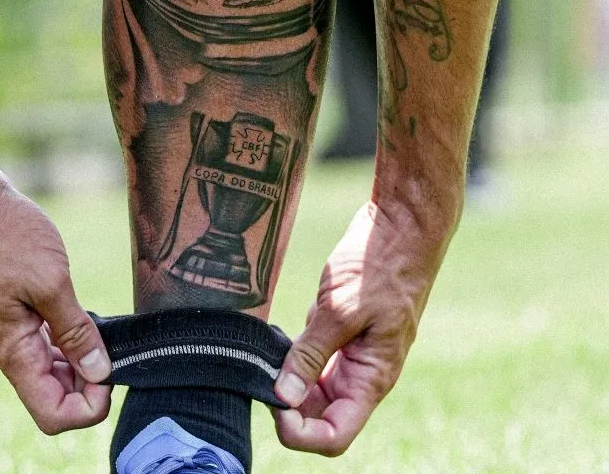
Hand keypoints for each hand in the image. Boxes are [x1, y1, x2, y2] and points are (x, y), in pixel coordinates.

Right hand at [0, 169, 111, 433]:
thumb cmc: (4, 235)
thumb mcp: (51, 281)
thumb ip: (75, 330)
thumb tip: (99, 371)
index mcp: (11, 350)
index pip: (51, 413)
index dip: (88, 408)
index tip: (112, 375)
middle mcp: (4, 349)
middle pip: (50, 396)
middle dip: (86, 386)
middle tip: (115, 353)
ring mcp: (3, 329)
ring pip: (45, 368)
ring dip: (76, 362)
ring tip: (103, 334)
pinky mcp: (5, 309)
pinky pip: (37, 342)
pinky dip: (63, 340)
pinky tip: (82, 317)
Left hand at [273, 201, 451, 455]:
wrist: (401, 226)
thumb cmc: (380, 266)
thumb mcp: (340, 309)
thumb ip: (311, 354)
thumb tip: (283, 396)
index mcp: (372, 377)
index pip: (335, 434)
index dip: (301, 433)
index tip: (273, 404)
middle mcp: (363, 373)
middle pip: (320, 415)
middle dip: (288, 406)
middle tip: (259, 375)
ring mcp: (353, 352)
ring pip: (314, 388)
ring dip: (288, 381)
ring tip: (264, 355)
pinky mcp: (342, 330)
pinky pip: (314, 358)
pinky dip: (292, 355)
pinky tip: (275, 337)